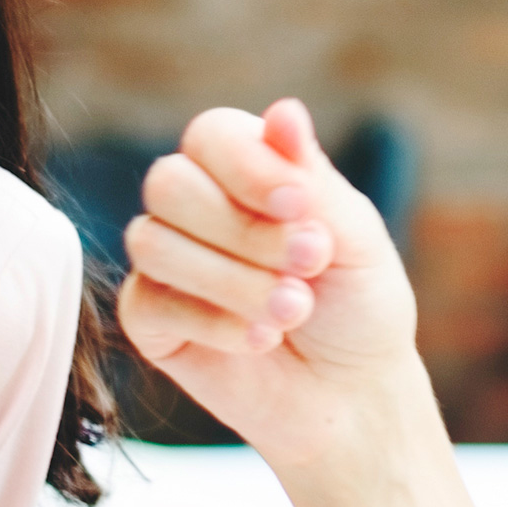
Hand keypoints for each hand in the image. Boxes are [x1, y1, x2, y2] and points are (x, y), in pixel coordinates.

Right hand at [116, 100, 428, 460]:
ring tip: (295, 311)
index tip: (300, 207)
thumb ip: (311, 177)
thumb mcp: (354, 236)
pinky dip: (214, 322)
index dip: (248, 167)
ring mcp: (165, 262)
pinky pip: (151, 303)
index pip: (210, 135)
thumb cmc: (358, 306)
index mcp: (243, 169)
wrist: (352, 395)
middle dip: (245, 231)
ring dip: (235, 281)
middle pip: (169, 184)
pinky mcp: (149, 320)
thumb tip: (284, 111)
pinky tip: (261, 340)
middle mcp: (194, 207)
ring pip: (155, 244)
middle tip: (309, 266)